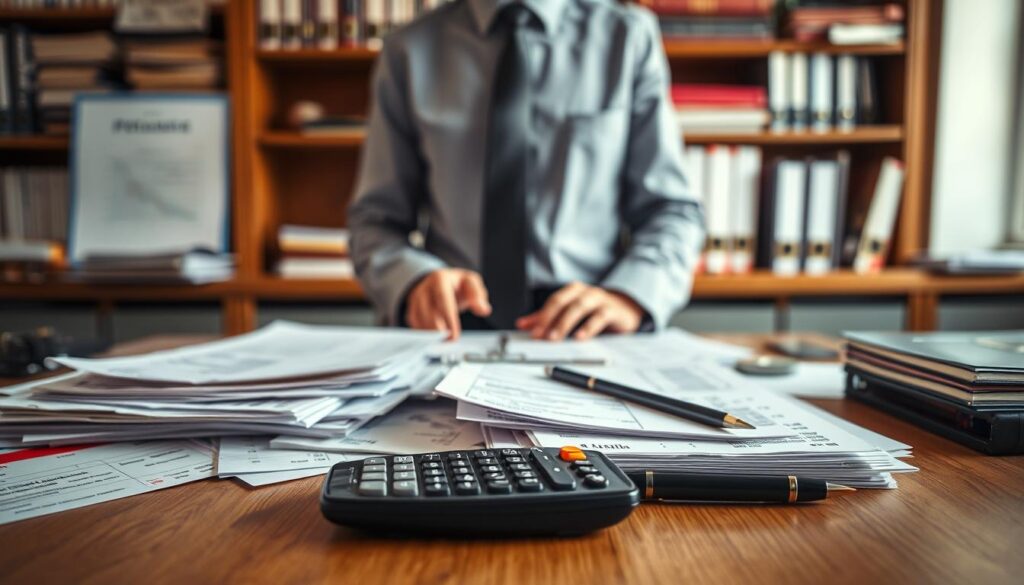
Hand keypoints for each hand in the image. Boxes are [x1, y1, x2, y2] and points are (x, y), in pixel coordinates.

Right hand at [405, 268, 490, 339]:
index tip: (454, 335)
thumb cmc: (457, 284)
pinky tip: (433, 339)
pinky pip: (414, 324)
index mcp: (439, 278)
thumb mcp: (471, 283)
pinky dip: (423, 333)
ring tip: (443, 342)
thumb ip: (478, 295)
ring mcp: (415, 298)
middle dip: (438, 330)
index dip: (449, 319)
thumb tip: (484, 309)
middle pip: (428, 312)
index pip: (443, 300)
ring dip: (430, 334)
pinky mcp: (411, 309)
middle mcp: (424, 288)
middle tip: (449, 341)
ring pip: (418, 319)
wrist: (440, 281)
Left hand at [515, 282, 643, 340]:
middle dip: (550, 319)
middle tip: (542, 336)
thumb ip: (547, 318)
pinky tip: (580, 337)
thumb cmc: (594, 311)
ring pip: (580, 307)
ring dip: (565, 322)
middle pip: (563, 302)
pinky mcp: (613, 310)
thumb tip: (522, 325)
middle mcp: (584, 292)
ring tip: (556, 337)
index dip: (542, 316)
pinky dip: (589, 327)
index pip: (553, 302)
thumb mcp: (569, 313)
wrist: (625, 310)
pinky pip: (600, 316)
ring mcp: (599, 299)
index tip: (533, 333)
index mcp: (572, 291)